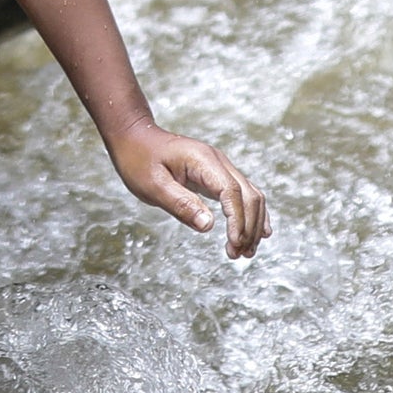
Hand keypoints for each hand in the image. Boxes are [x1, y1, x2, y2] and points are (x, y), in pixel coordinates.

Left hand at [107, 122, 269, 259]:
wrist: (135, 137)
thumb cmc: (139, 159)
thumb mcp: (153, 185)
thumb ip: (181, 204)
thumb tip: (208, 226)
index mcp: (203, 160)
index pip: (232, 192)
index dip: (238, 220)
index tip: (235, 243)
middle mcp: (218, 161)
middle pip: (248, 195)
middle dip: (249, 227)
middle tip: (239, 255)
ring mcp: (220, 167)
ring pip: (251, 195)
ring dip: (253, 224)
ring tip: (245, 252)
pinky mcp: (217, 175)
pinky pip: (243, 194)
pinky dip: (251, 214)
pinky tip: (258, 232)